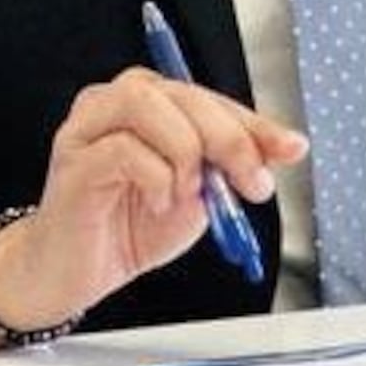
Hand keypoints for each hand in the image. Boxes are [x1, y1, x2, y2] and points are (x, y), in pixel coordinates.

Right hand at [0, 70, 305, 344]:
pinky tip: (157, 204)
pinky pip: (126, 150)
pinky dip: (156, 179)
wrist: (74, 272)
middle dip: (229, 137)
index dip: (254, 122)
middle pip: (184, 93)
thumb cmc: (130, 226)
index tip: (290, 147)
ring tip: (188, 194)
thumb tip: (280, 149)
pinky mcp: (74, 158)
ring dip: (186, 153)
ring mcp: (90, 125)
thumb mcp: (199, 196)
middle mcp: (117, 100)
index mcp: (152, 102)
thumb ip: (229, 167)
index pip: (210, 98)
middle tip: (251, 183)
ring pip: (152, 106)